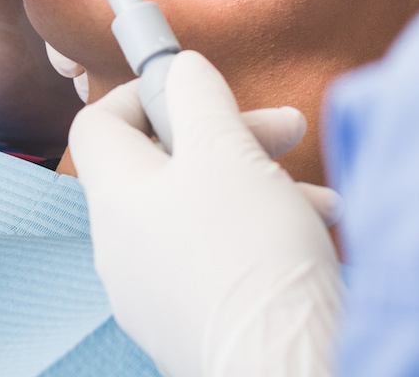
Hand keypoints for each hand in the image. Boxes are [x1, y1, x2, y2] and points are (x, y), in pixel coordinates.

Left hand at [70, 52, 342, 376]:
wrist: (280, 364)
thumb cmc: (248, 253)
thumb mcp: (225, 150)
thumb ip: (198, 98)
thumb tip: (181, 71)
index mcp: (116, 198)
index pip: (99, 124)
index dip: (144, 93)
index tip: (195, 87)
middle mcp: (122, 247)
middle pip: (162, 167)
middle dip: (229, 138)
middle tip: (286, 128)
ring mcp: (153, 291)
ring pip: (198, 213)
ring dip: (257, 187)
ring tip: (319, 194)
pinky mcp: (190, 322)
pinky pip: (215, 260)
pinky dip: (256, 237)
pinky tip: (312, 233)